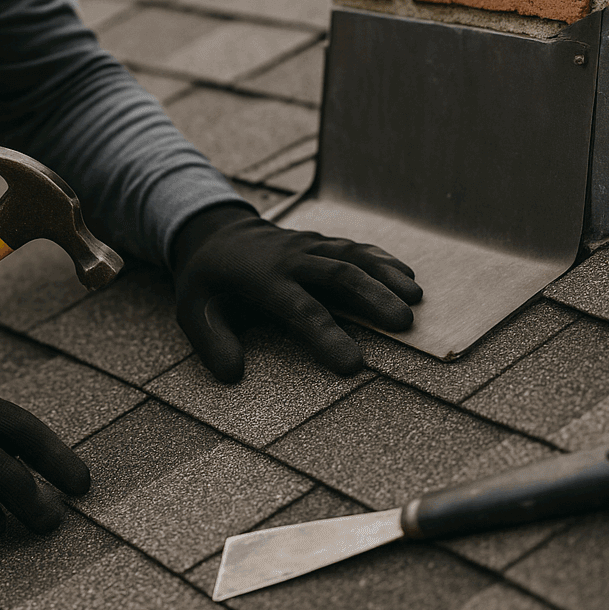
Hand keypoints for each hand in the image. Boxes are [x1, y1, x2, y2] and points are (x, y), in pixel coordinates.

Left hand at [170, 204, 422, 381]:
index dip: (327, 335)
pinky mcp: (323, 243)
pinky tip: (408, 277)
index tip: (353, 365)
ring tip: (415, 300)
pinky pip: (357, 248)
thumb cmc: (208, 282)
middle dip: (372, 297)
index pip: (299, 308)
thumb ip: (212, 343)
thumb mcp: (192, 311)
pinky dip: (383, 261)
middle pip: (338, 274)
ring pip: (353, 255)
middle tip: (404, 325)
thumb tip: (232, 375)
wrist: (216, 234)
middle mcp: (291, 258)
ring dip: (386, 275)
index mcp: (261, 278)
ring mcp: (310, 246)